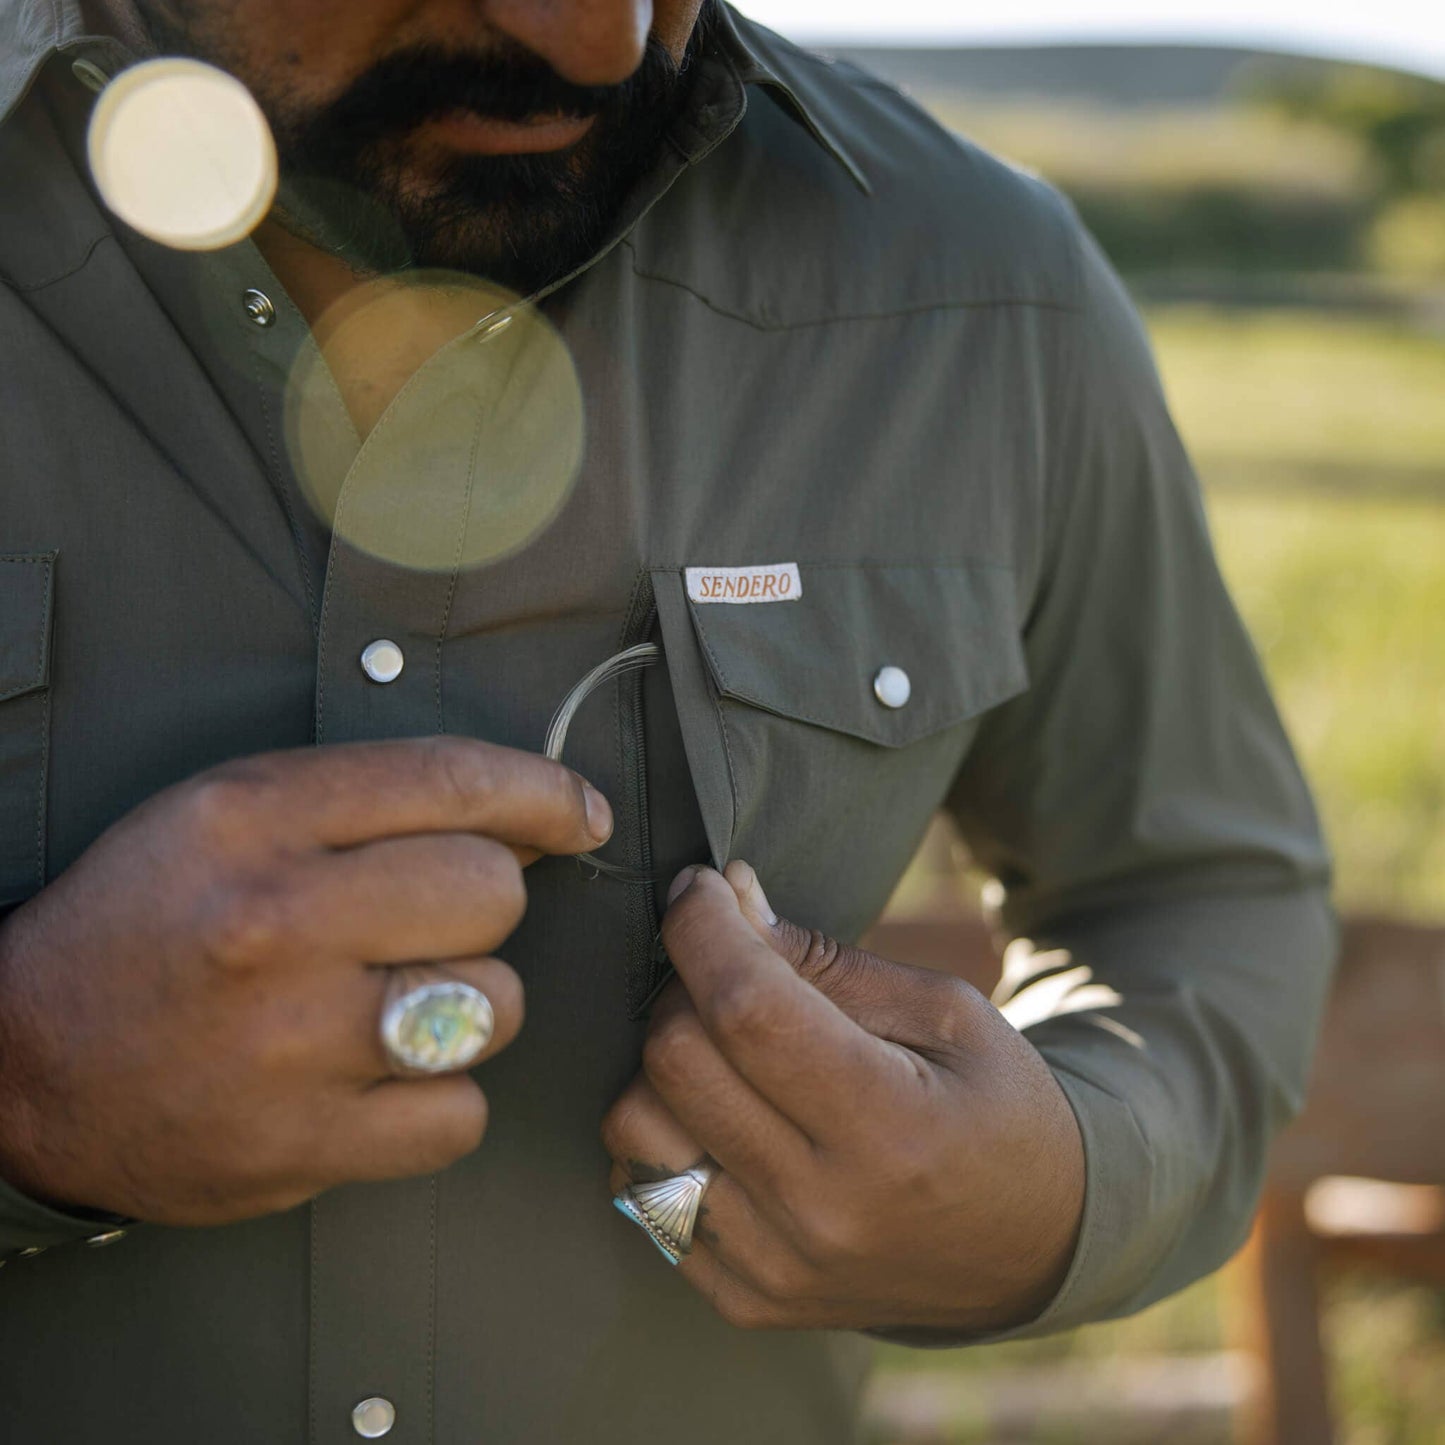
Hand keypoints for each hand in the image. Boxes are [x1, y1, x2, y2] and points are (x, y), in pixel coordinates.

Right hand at [0, 738, 610, 1225]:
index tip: (579, 813)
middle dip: (481, 908)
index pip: (453, 781)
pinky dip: (439, 1101)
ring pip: (494, 1007)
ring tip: (394, 1008)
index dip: (544, 793)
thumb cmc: (144, 924)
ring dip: (469, 1007)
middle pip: (492, 895)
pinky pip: (460, 1115)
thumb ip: (368, 799)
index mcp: (254, 818)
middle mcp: (276, 921)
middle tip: (425, 929)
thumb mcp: (229, 814)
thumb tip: (528, 815)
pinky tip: (381, 1081)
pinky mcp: (301, 1146)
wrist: (18, 1063)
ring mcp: (291, 1043)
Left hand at [601, 863, 1084, 1334]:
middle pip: (675, 1059)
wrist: (1035, 1248)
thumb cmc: (992, 1106)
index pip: (746, 1008)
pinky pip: (641, 1192)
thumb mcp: (945, 1011)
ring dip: (663, 1063)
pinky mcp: (744, 1298)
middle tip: (727, 966)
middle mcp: (821, 1210)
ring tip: (721, 1046)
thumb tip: (728, 894)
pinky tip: (720, 1111)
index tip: (700, 887)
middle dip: (683, 984)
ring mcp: (775, 1266)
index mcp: (890, 1128)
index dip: (702, 927)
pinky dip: (665, 1132)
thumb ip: (825, 958)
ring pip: (635, 1126)